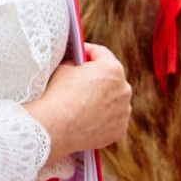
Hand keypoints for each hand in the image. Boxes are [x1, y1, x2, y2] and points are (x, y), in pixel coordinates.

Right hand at [28, 43, 132, 163]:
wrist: (56, 126)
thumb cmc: (59, 94)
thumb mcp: (64, 68)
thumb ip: (76, 64)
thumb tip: (79, 66)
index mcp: (112, 69)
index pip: (101, 54)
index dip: (88, 51)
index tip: (81, 53)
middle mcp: (124, 89)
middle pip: (111, 79)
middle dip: (98, 77)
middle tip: (84, 77)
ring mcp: (124, 111)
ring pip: (114, 101)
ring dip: (103, 99)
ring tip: (87, 102)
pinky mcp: (119, 129)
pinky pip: (112, 120)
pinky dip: (103, 118)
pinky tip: (90, 119)